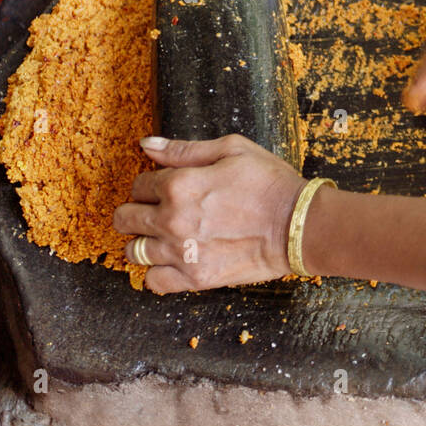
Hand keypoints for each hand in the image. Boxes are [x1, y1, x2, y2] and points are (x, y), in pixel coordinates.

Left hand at [114, 134, 304, 293]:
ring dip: (143, 242)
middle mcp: (172, 220)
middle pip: (126, 219)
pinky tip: (171, 262)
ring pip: (134, 251)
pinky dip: (156, 273)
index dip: (149, 184)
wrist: (299, 224)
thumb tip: (146, 144)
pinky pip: (153, 282)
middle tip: (156, 212)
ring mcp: (182, 252)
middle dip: (136, 212)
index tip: (164, 188)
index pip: (139, 184)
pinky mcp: (195, 278)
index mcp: (179, 184)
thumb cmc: (270, 183)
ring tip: (162, 238)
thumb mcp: (232, 150)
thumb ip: (184, 149)